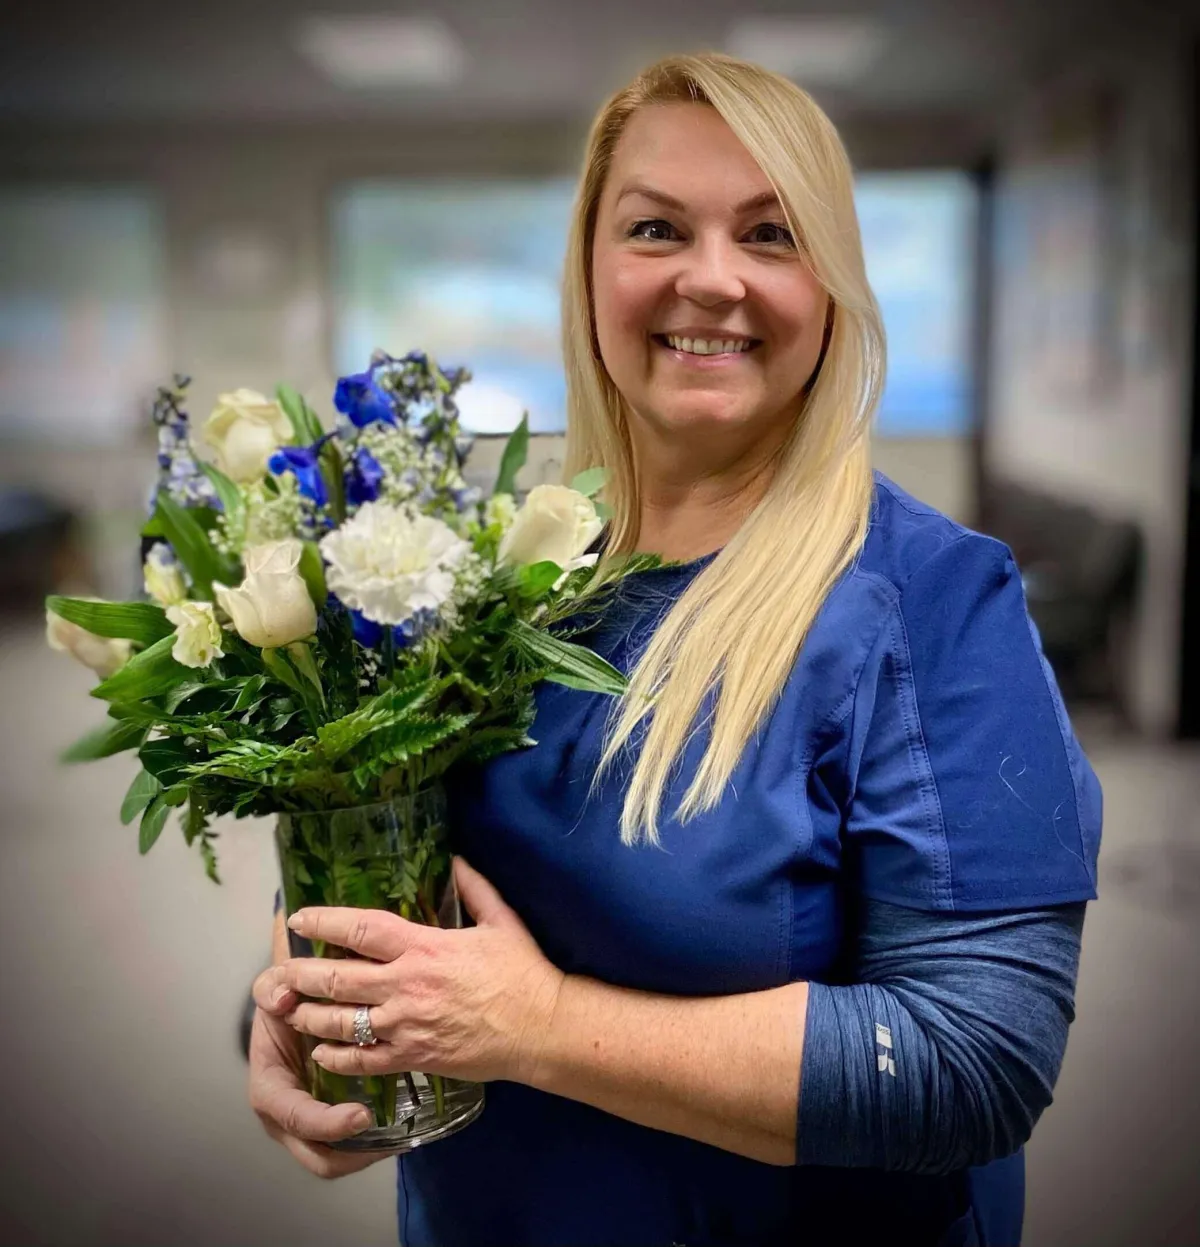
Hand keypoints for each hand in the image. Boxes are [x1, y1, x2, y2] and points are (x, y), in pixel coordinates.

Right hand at [248, 971, 390, 1178]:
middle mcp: (286, 1118)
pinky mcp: (329, 1120)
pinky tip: (400, 1125)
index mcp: (270, 1091)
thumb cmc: (283, 1004)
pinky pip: (350, 1144)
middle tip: (391, 1140)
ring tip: (403, 1137)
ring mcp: (309, 1124)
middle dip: (354, 1155)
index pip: (296, 1119)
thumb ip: (271, 990)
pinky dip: (371, 1142)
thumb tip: (282, 998)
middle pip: (319, 1158)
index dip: (327, 1123)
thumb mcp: (272, 990)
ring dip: (368, 1153)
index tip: (362, 1115)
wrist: (291, 1007)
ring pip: (338, 1158)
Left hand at [276, 857, 564, 1085]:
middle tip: (278, 971)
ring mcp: (405, 1026)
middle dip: (300, 973)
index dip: (324, 921)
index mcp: (423, 946)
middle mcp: (405, 985)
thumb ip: (473, 888)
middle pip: (336, 978)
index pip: (360, 928)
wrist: (541, 1029)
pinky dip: (335, 1057)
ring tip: (288, 1009)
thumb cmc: (523, 973)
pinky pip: (362, 1061)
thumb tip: (454, 859)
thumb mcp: (500, 920)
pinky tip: (320, 1052)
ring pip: (339, 1022)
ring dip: (308, 1015)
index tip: (299, 918)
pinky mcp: (412, 1058)